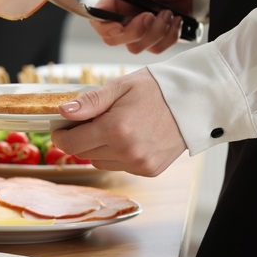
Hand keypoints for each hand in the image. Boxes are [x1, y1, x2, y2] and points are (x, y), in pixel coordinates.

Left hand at [52, 69, 186, 176]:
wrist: (194, 101)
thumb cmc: (156, 89)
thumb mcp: (120, 86)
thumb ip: (90, 102)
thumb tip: (63, 112)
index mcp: (115, 129)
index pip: (72, 144)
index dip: (62, 136)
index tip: (61, 128)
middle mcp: (127, 151)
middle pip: (84, 154)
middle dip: (81, 138)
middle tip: (92, 121)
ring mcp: (139, 164)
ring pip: (100, 162)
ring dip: (99, 148)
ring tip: (115, 127)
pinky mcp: (149, 171)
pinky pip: (120, 166)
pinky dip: (118, 155)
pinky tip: (130, 137)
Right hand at [89, 0, 193, 54]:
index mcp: (114, 2)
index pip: (98, 21)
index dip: (106, 28)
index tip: (121, 25)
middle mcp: (122, 18)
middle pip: (113, 40)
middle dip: (136, 32)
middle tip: (151, 15)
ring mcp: (137, 31)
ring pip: (136, 47)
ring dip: (156, 32)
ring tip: (169, 13)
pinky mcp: (153, 39)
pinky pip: (156, 49)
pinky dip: (169, 36)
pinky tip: (176, 20)